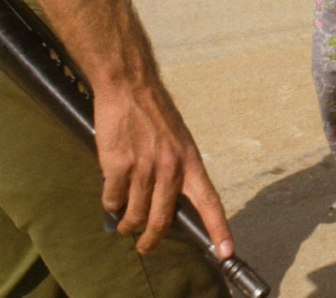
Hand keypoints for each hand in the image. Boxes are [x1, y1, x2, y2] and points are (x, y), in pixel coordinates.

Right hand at [94, 79, 233, 256]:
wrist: (130, 85)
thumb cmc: (153, 112)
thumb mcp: (178, 139)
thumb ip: (177, 168)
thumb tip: (168, 201)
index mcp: (190, 161)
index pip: (210, 201)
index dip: (219, 229)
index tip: (226, 251)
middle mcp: (170, 167)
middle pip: (163, 219)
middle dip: (152, 240)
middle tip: (145, 247)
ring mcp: (144, 167)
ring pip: (135, 214)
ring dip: (127, 224)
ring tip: (123, 225)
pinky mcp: (119, 165)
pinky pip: (112, 199)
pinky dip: (110, 204)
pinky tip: (110, 199)